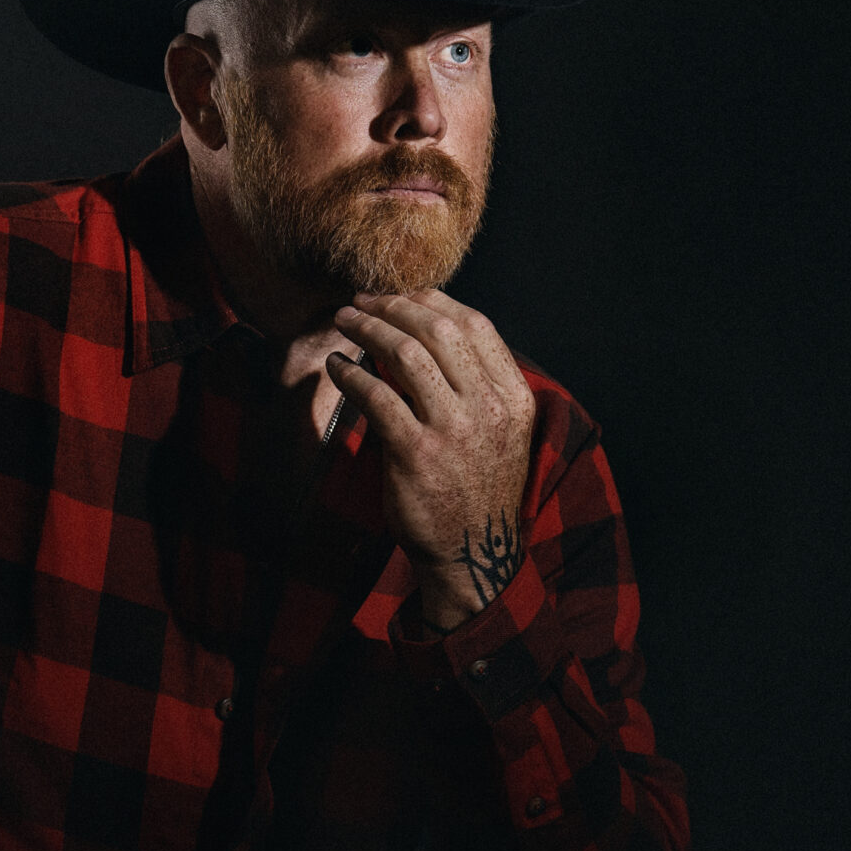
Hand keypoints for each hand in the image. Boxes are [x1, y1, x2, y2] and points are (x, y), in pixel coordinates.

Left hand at [326, 288, 535, 631]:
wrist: (472, 554)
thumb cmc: (478, 489)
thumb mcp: (499, 431)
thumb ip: (477, 385)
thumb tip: (430, 332)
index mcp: (513, 397)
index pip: (474, 325)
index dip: (431, 299)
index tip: (399, 296)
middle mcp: (488, 408)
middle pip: (437, 329)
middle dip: (392, 306)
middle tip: (360, 302)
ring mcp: (454, 431)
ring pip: (406, 353)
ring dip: (368, 329)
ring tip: (344, 322)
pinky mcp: (416, 454)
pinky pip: (376, 395)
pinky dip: (350, 373)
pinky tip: (336, 366)